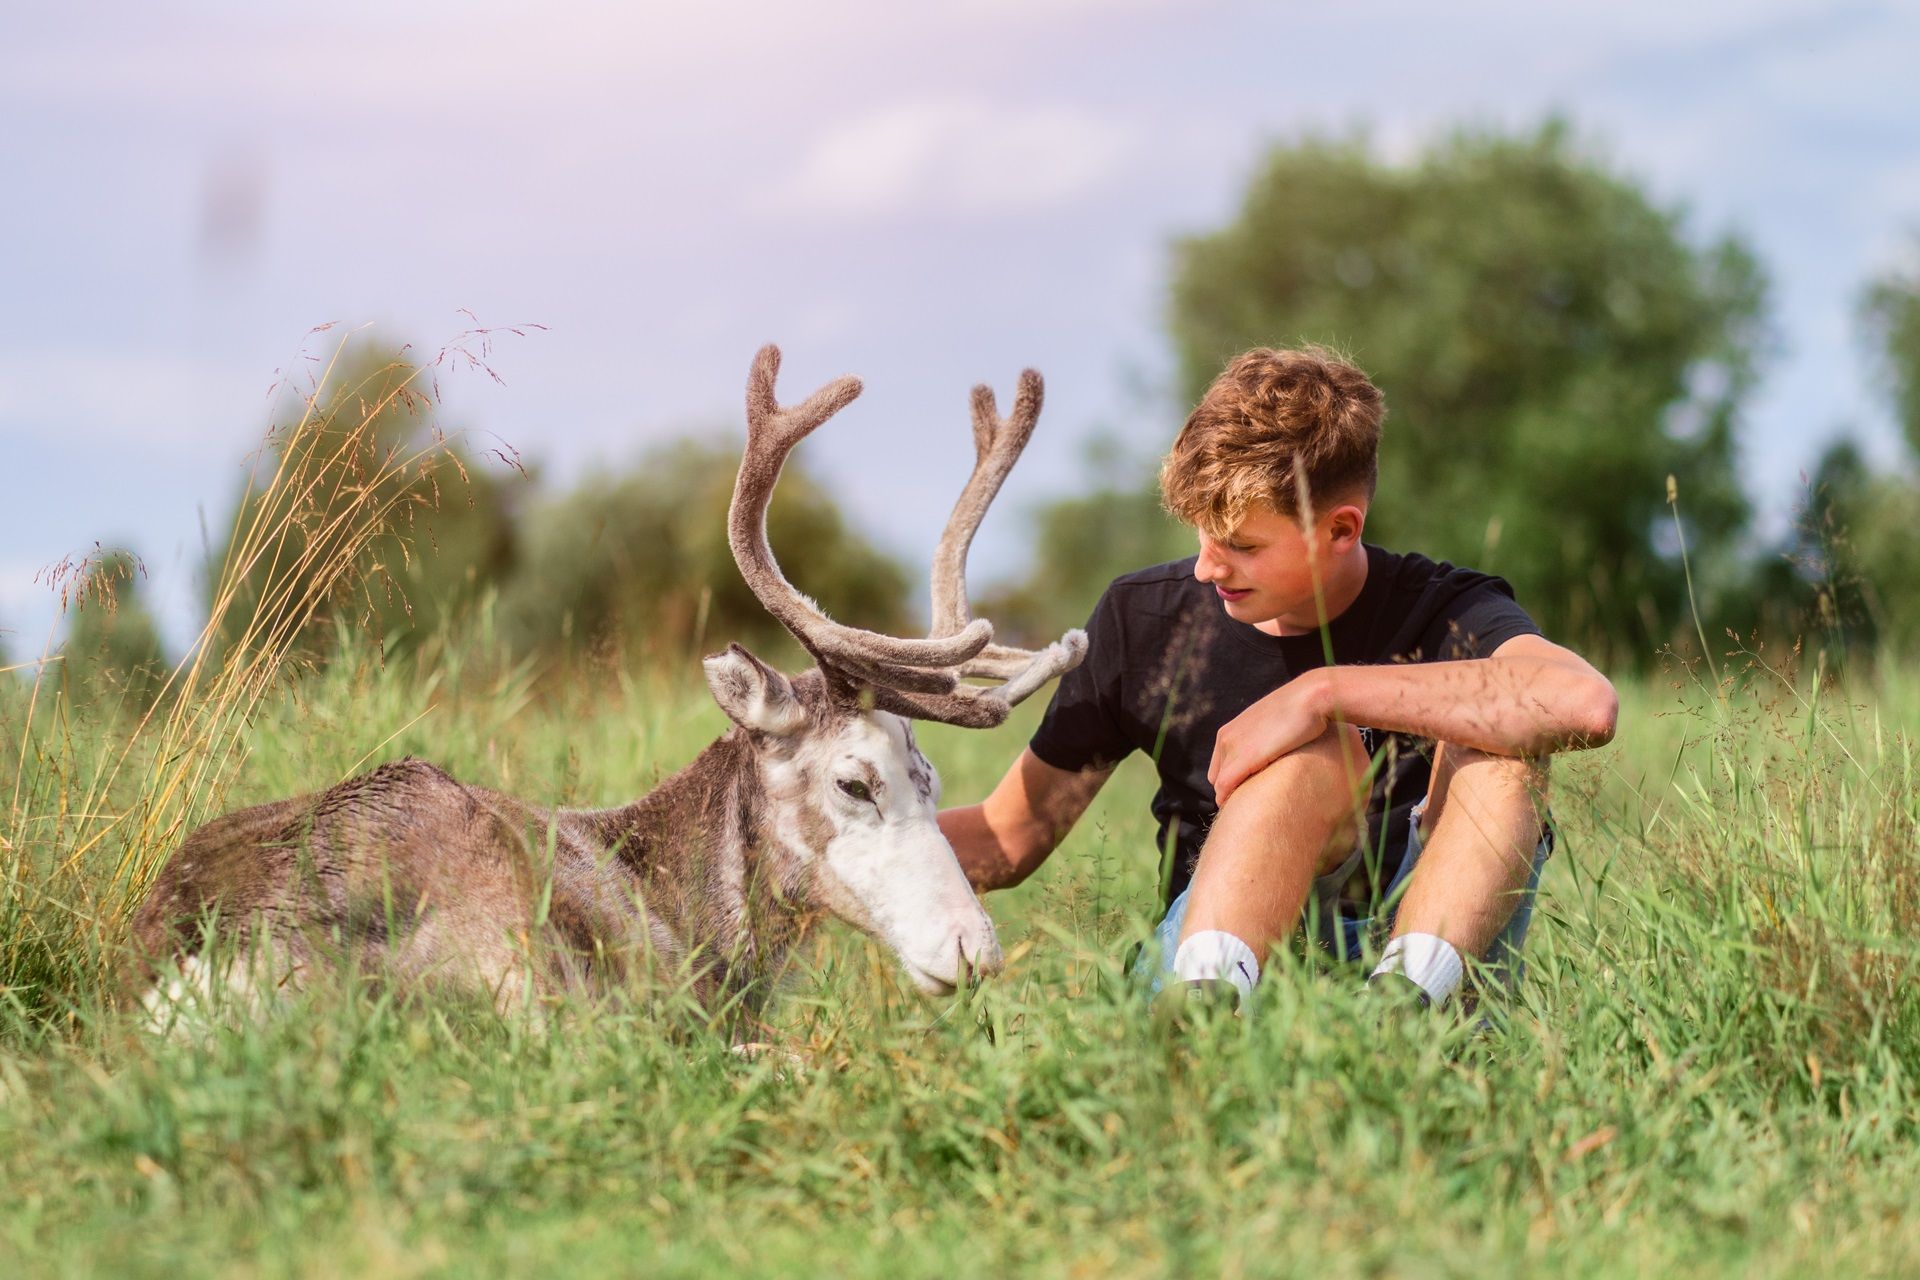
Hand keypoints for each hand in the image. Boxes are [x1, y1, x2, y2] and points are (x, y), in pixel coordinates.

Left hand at [1207, 674, 1330, 804]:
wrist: (1312, 697)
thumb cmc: (1302, 710)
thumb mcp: (1274, 725)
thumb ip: (1264, 740)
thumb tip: (1274, 754)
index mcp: (1230, 731)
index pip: (1219, 766)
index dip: (1231, 782)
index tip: (1250, 793)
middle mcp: (1226, 738)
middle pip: (1217, 778)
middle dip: (1231, 791)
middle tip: (1253, 803)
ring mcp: (1233, 748)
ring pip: (1220, 785)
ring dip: (1233, 798)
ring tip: (1254, 808)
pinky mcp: (1244, 758)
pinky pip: (1225, 787)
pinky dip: (1231, 800)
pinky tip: (1248, 808)